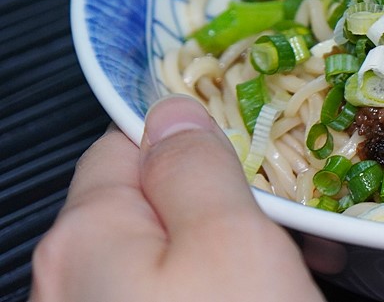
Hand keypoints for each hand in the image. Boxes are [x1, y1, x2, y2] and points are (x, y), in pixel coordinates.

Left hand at [30, 95, 325, 301]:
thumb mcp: (230, 240)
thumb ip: (196, 164)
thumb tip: (172, 109)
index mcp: (84, 236)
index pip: (129, 138)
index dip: (201, 130)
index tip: (263, 140)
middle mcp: (70, 280)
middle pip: (154, 201)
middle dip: (231, 197)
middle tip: (300, 215)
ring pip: (171, 254)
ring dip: (237, 246)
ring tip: (304, 259)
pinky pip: (173, 293)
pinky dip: (221, 286)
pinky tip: (272, 292)